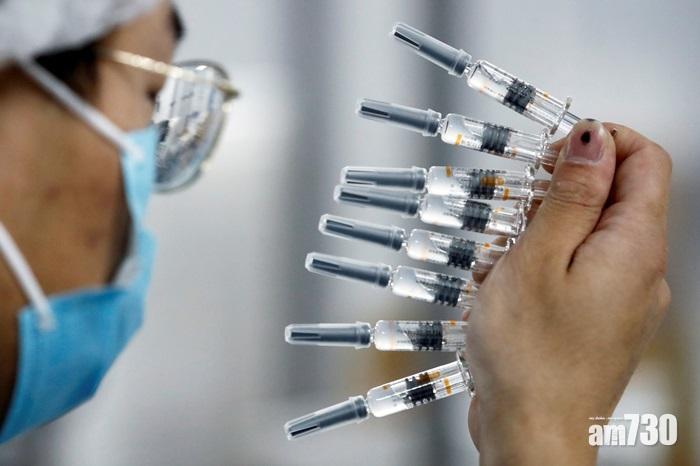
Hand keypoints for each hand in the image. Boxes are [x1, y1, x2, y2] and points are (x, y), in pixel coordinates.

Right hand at [464, 120, 671, 464]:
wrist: (531, 435)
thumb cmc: (530, 358)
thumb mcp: (538, 259)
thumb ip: (570, 195)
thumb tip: (594, 138)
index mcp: (635, 247)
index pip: (645, 159)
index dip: (599, 142)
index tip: (550, 155)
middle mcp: (641, 271)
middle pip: (613, 196)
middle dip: (558, 193)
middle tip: (516, 212)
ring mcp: (622, 298)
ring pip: (588, 234)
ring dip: (541, 232)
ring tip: (502, 261)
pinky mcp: (598, 318)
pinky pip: (577, 270)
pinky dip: (541, 265)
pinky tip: (507, 287)